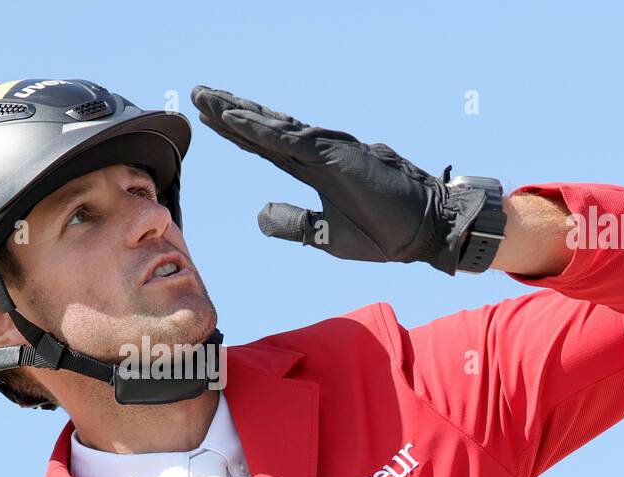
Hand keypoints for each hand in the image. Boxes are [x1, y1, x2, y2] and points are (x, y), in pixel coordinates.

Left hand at [190, 85, 487, 274]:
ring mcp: (328, 151)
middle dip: (230, 112)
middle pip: (265, 128)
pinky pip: (292, 141)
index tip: (209, 118)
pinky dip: (263, 129)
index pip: (266, 146)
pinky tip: (238, 119)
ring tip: (210, 99)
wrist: (424, 233)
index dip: (238, 132)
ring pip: (274, 128)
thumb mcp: (325, 235)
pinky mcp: (338, 157)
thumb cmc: (384, 232)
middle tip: (199, 94)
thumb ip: (293, 223)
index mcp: (315, 168)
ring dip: (240, 113)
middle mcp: (319, 152)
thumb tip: (259, 213)